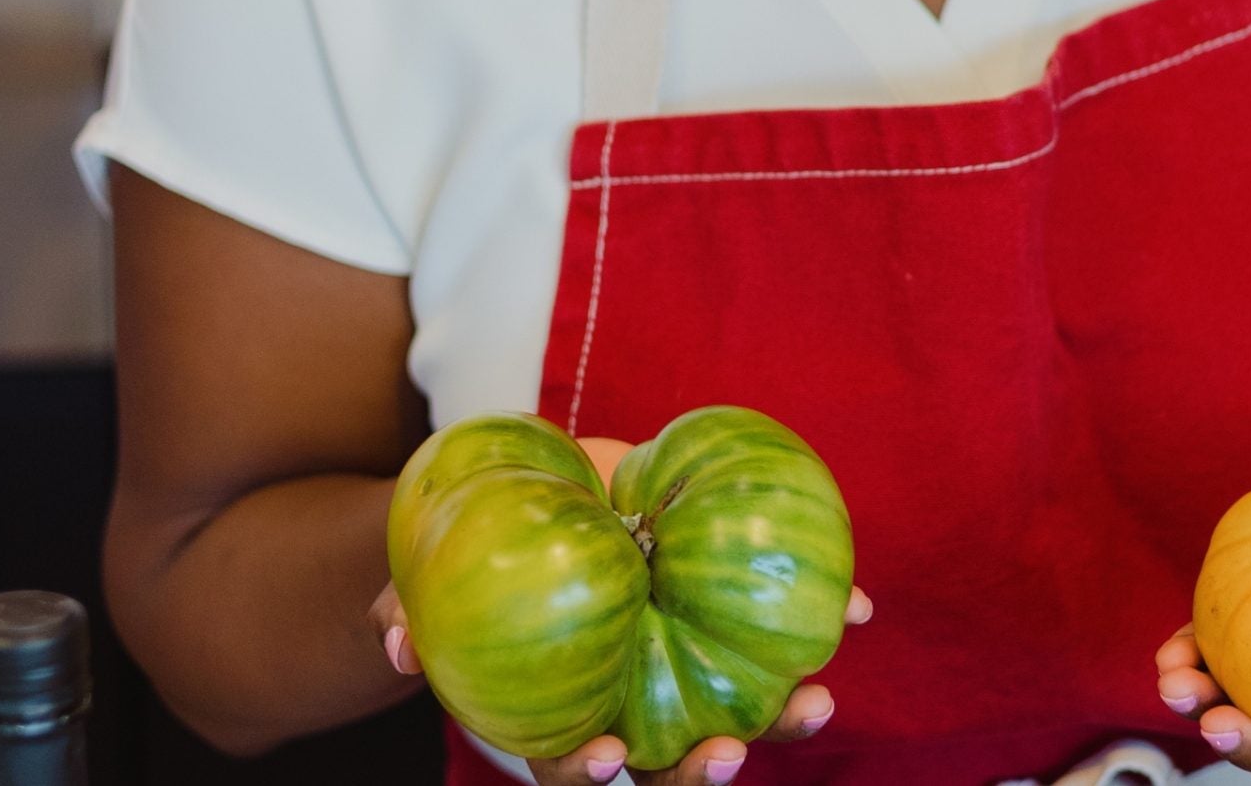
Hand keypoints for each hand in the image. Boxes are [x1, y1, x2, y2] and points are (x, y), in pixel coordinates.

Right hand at [372, 435, 873, 784]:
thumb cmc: (477, 554)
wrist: (541, 493)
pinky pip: (777, 629)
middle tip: (729, 754)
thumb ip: (407, 614)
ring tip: (818, 703)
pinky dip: (823, 618)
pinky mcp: (723, 612)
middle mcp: (633, 703)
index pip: (578, 766)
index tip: (616, 760)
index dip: (595, 774)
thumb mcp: (430, 585)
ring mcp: (684, 665)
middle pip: (672, 761)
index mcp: (565, 713)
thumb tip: (392, 641)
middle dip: (707, 769)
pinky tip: (858, 608)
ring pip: (740, 710)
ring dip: (783, 718)